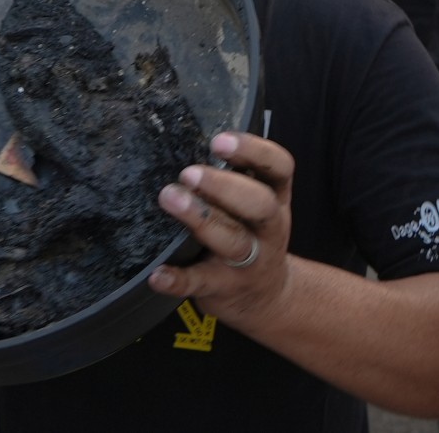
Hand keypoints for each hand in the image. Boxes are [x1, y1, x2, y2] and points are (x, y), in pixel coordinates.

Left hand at [148, 131, 295, 327]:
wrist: (268, 297)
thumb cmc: (251, 234)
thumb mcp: (256, 202)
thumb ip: (234, 176)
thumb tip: (184, 141)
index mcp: (276, 198)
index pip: (280, 168)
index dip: (254, 151)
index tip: (219, 140)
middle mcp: (268, 228)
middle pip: (260, 205)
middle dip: (225, 186)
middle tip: (188, 172)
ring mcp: (250, 262)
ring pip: (233, 241)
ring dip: (201, 219)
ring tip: (169, 198)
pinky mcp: (225, 287)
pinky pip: (201, 283)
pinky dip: (178, 280)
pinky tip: (158, 274)